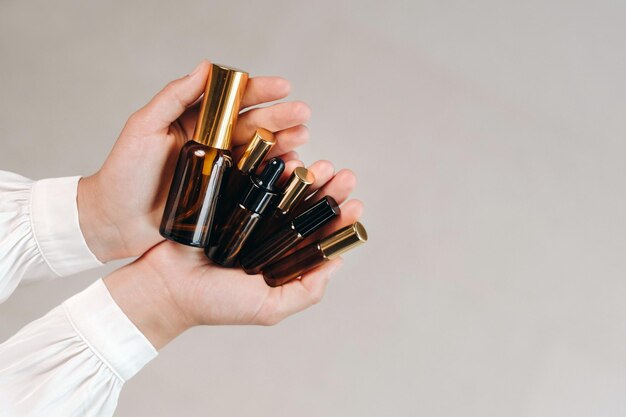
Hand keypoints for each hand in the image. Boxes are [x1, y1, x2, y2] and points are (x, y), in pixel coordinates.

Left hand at [78, 60, 310, 261]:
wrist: (116, 220)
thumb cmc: (124, 172)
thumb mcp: (144, 127)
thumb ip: (174, 97)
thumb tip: (206, 67)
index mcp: (196, 122)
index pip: (233, 101)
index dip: (259, 92)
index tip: (283, 87)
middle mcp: (212, 143)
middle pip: (252, 125)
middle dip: (280, 117)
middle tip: (303, 114)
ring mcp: (221, 170)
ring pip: (259, 152)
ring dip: (284, 143)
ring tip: (302, 137)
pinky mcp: (224, 196)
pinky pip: (254, 183)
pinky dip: (275, 176)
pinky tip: (291, 170)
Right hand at [104, 162, 362, 348]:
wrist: (163, 286)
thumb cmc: (214, 304)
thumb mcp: (269, 308)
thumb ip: (306, 292)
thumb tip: (336, 263)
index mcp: (279, 263)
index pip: (316, 238)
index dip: (338, 221)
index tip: (356, 204)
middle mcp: (266, 238)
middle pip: (304, 210)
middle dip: (327, 193)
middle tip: (344, 176)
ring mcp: (246, 216)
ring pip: (282, 191)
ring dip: (303, 176)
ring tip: (318, 165)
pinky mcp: (224, 198)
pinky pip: (250, 178)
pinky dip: (268, 166)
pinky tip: (285, 157)